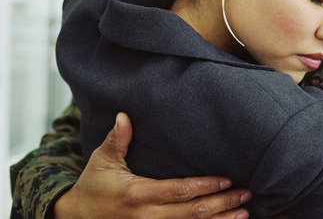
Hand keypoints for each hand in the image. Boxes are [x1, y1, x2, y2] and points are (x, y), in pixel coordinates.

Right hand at [54, 112, 251, 218]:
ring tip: (244, 214)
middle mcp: (147, 217)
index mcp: (139, 194)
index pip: (179, 191)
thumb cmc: (94, 186)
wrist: (75, 217)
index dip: (205, 186)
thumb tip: (125, 115)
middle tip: (247, 195)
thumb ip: (118, 139)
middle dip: (223, 204)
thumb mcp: (102, 160)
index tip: (228, 180)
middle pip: (192, 213)